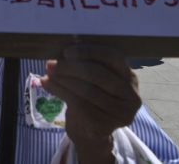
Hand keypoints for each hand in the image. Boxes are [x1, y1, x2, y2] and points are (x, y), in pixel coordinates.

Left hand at [42, 44, 140, 162]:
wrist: (91, 128)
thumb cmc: (92, 95)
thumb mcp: (94, 78)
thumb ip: (86, 63)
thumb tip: (63, 50)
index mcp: (129, 76)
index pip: (113, 57)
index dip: (89, 52)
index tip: (67, 51)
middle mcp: (130, 95)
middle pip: (98, 75)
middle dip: (71, 67)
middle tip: (51, 64)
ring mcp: (120, 112)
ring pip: (87, 91)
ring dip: (63, 80)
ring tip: (48, 74)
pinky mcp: (106, 125)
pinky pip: (80, 105)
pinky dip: (61, 92)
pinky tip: (48, 84)